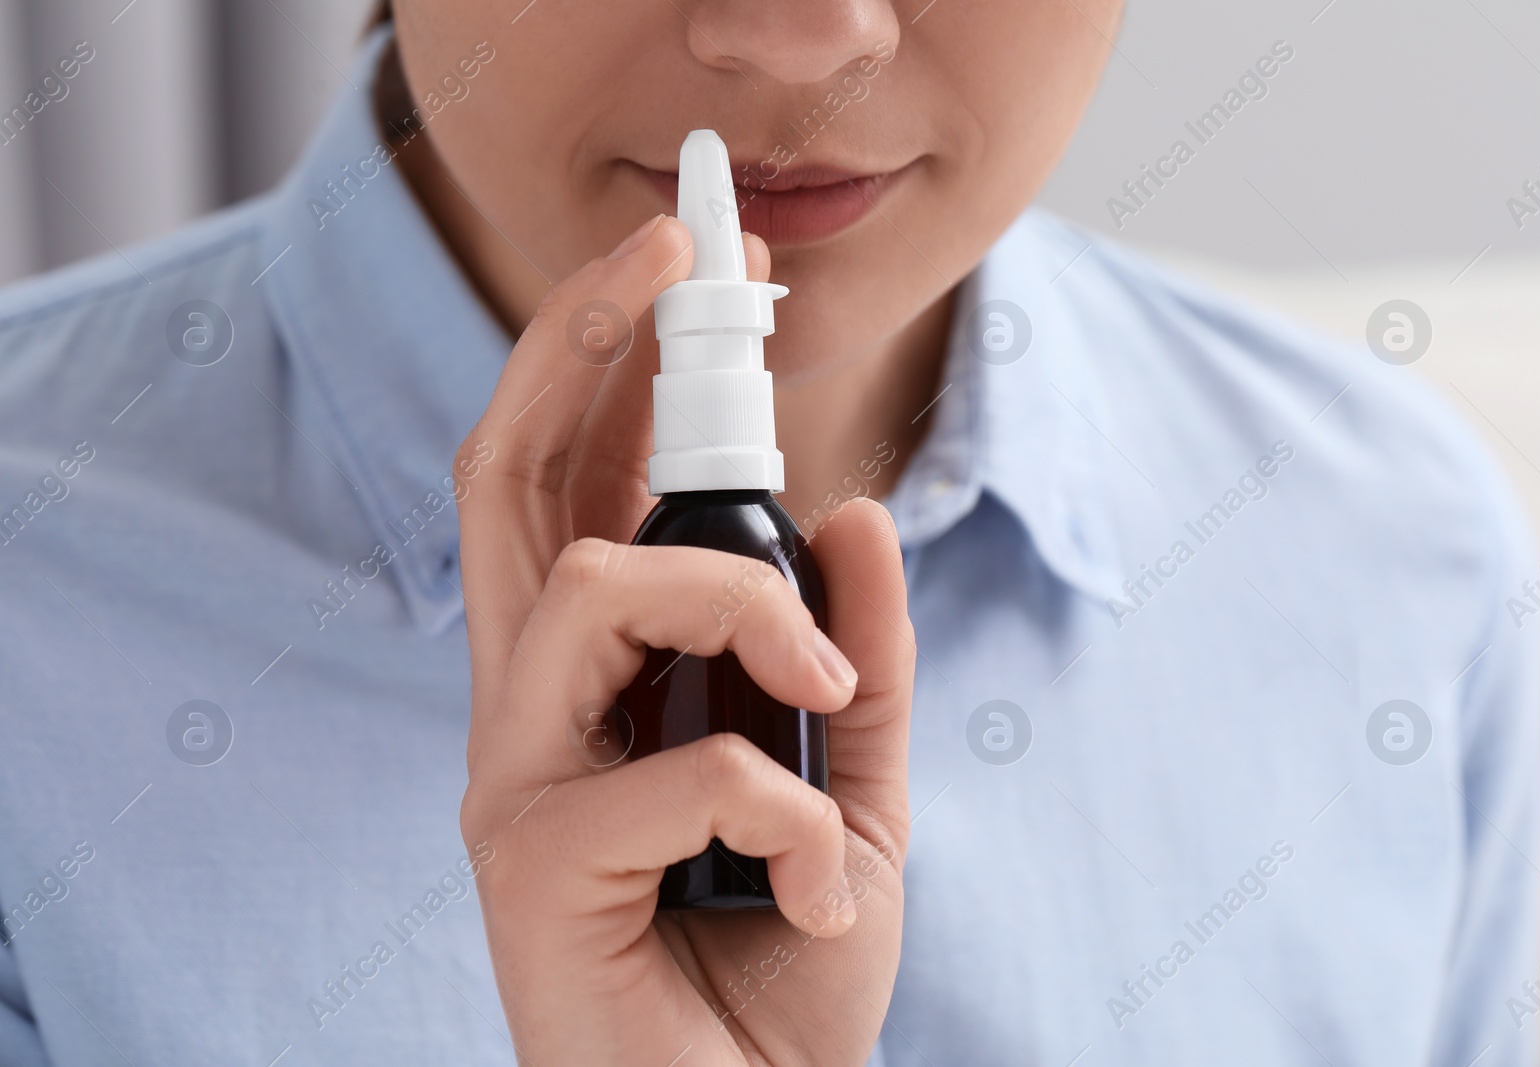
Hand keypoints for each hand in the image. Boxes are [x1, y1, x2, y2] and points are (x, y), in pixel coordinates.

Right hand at [454, 214, 914, 1065]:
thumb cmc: (781, 971)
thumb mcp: (851, 789)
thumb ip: (850, 657)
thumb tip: (857, 513)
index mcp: (596, 682)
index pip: (571, 483)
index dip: (610, 355)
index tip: (691, 257)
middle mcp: (530, 711)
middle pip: (510, 478)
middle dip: (582, 343)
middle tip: (674, 257)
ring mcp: (517, 783)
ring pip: (597, 583)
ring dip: (744, 602)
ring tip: (815, 682)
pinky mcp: (533, 868)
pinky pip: (680, 768)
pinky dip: (787, 804)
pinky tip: (822, 881)